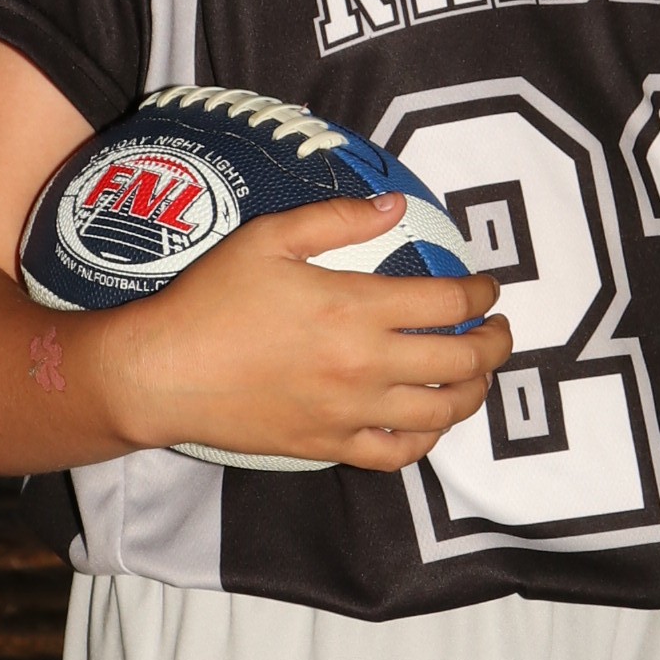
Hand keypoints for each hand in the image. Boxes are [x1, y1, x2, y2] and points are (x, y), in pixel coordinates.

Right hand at [95, 193, 510, 470]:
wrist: (162, 373)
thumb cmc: (211, 299)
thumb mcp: (270, 238)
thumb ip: (338, 219)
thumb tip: (396, 206)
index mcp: (356, 309)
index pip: (449, 304)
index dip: (481, 293)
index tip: (486, 288)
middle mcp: (365, 366)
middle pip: (461, 362)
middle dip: (494, 344)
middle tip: (497, 330)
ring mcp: (350, 413)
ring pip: (441, 413)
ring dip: (472, 393)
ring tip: (477, 376)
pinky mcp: (329, 447)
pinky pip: (397, 454)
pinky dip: (425, 439)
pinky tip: (429, 422)